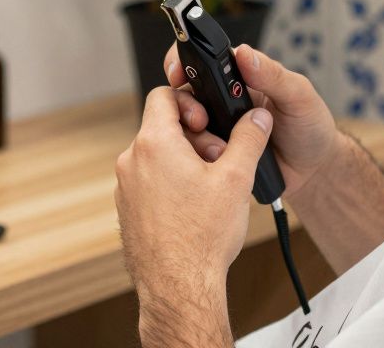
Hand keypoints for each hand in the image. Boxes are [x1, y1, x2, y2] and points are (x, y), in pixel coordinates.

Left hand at [115, 86, 274, 303]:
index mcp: (154, 143)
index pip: (164, 95)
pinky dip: (171, 182)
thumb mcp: (236, 179)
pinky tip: (195, 206)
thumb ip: (249, 139)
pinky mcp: (128, 209)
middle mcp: (132, 161)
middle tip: (219, 159)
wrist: (179, 287)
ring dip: (185, 160)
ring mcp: (126, 187)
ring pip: (157, 155)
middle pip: (164, 127)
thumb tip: (257, 117)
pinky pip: (150, 181)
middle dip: (196, 137)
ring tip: (211, 187)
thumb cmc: (202, 237)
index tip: (208, 121)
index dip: (190, 101)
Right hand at [165, 43, 338, 200]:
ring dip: (194, 136)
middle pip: (184, 93)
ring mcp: (215, 128)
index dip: (182, 63)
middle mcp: (221, 98)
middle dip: (183, 106)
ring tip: (218, 149)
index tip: (178, 74)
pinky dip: (198, 158)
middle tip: (199, 120)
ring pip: (184, 126)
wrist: (314, 170)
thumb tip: (243, 53)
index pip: (201, 59)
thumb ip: (273, 75)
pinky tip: (216, 163)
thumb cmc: (309, 126)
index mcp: (238, 76)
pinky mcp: (215, 155)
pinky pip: (194, 154)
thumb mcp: (298, 96)